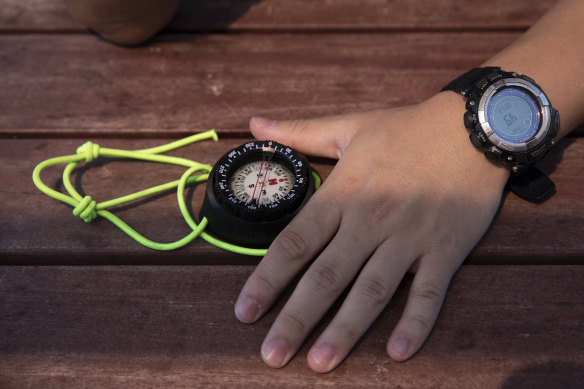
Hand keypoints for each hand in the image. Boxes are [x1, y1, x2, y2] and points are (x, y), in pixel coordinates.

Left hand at [234, 92, 509, 372]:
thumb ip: (299, 131)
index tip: (245, 312)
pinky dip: (415, 322)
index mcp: (342, 195)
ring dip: (345, 330)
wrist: (472, 127)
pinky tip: (397, 352)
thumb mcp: (348, 126)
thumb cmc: (406, 128)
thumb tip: (255, 125)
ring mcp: (408, 239)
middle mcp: (369, 222)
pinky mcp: (444, 250)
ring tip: (320, 364)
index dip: (266, 279)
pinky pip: (429, 292)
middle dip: (296, 319)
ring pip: (371, 291)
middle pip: (325, 277)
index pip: (295, 244)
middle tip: (271, 356)